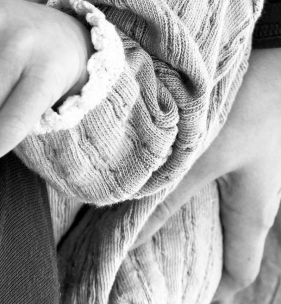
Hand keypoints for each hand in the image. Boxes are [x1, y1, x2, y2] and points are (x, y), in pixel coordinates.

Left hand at [132, 49, 280, 301]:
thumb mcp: (205, 155)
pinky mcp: (245, 150)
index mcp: (255, 211)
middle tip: (162, 259)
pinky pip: (221, 185)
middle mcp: (261, 198)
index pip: (240, 270)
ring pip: (225, 212)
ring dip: (195, 220)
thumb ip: (172, 192)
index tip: (187, 297)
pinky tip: (168, 179)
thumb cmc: (254, 110)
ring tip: (156, 219)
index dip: (216, 292)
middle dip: (202, 256)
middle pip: (233, 244)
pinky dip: (195, 191)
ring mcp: (256, 174)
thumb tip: (134, 225)